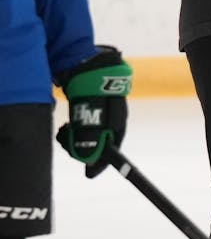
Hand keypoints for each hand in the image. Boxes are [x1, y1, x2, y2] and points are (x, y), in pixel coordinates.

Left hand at [55, 45, 131, 177]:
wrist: (88, 63)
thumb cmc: (94, 90)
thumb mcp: (93, 117)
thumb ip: (91, 139)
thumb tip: (88, 160)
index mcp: (118, 123)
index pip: (112, 149)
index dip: (101, 163)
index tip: (89, 175)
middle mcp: (112, 118)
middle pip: (97, 142)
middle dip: (80, 147)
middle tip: (65, 144)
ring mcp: (101, 111)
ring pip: (87, 133)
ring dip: (73, 137)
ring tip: (63, 131)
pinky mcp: (89, 104)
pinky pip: (81, 123)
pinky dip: (72, 128)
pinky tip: (65, 124)